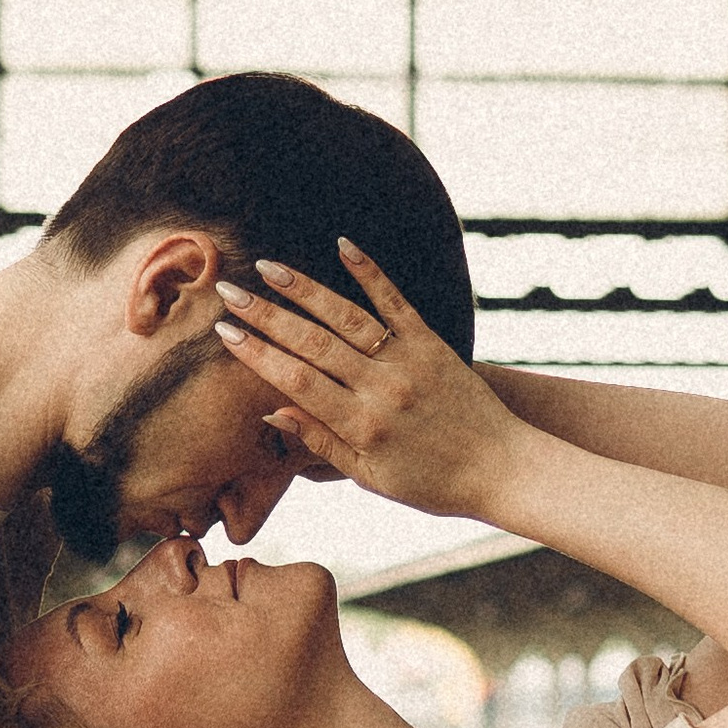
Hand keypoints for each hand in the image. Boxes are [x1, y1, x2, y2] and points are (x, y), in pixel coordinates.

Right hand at [212, 243, 527, 515]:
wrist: (502, 469)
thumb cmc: (432, 482)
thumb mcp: (371, 476)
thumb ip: (321, 443)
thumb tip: (273, 410)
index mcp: (361, 426)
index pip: (296, 382)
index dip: (257, 355)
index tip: (224, 333)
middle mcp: (381, 389)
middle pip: (311, 345)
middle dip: (265, 316)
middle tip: (228, 292)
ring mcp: (408, 361)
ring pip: (346, 318)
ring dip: (304, 290)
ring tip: (268, 268)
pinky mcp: (433, 343)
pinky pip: (396, 302)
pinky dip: (369, 272)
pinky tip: (343, 246)